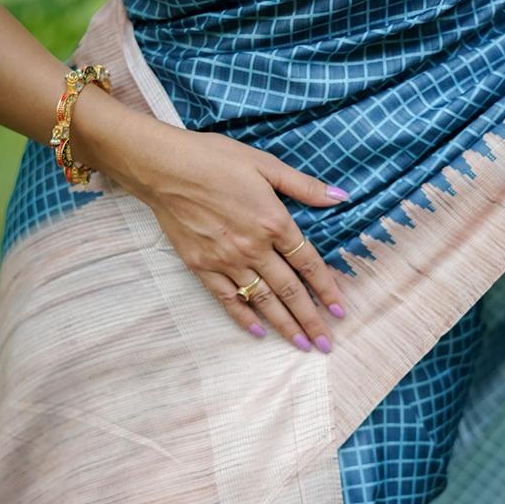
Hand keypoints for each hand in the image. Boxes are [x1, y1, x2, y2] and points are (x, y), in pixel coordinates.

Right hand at [88, 110, 349, 352]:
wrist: (163, 167)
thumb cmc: (215, 159)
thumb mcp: (265, 164)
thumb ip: (303, 185)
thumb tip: (340, 197)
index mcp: (273, 221)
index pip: (308, 263)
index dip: (327, 289)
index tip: (340, 311)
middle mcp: (253, 247)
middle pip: (289, 290)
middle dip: (310, 319)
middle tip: (326, 344)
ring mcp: (226, 260)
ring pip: (262, 300)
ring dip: (283, 325)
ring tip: (301, 344)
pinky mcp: (201, 267)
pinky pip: (227, 299)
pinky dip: (243, 317)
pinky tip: (257, 332)